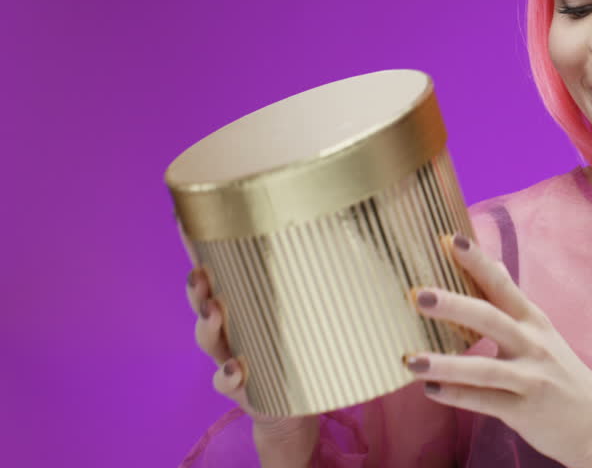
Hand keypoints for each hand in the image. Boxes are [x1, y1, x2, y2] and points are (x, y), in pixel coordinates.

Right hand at [183, 229, 318, 466]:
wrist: (296, 409)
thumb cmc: (307, 349)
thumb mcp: (317, 311)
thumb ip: (336, 281)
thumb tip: (369, 242)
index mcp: (247, 303)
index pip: (220, 271)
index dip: (198, 248)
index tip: (183, 221)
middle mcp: (232, 329)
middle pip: (204, 302)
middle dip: (197, 288)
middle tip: (200, 274)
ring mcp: (232, 359)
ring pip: (209, 340)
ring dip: (206, 326)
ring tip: (213, 312)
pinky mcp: (244, 390)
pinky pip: (226, 384)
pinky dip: (227, 376)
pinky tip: (235, 369)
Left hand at [404, 233, 591, 467]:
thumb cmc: (560, 375)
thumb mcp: (543, 333)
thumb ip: (513, 304)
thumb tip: (491, 265)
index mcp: (534, 322)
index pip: (503, 286)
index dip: (478, 263)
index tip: (451, 240)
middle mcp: (533, 345)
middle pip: (491, 319)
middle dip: (455, 306)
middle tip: (419, 295)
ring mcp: (530, 379)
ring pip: (484, 368)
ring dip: (445, 364)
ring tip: (411, 359)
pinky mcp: (524, 410)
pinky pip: (485, 402)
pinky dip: (456, 396)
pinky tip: (430, 390)